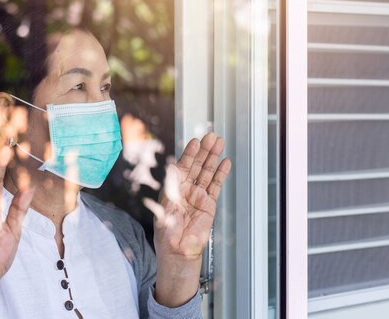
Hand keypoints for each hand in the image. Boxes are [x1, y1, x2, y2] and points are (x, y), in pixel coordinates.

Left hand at [151, 132, 230, 305]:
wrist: (177, 251)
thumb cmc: (166, 233)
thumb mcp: (163, 208)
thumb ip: (170, 189)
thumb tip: (173, 169)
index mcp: (172, 187)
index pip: (182, 166)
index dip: (189, 153)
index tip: (195, 141)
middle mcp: (186, 189)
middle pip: (197, 165)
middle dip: (204, 151)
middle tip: (212, 137)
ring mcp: (198, 195)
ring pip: (207, 172)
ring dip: (213, 158)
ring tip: (220, 143)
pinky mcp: (209, 204)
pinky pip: (216, 185)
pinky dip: (221, 174)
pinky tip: (225, 163)